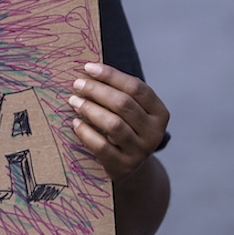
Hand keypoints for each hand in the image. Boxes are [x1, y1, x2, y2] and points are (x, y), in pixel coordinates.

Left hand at [68, 62, 168, 180]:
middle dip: (96, 90)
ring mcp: (140, 152)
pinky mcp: (124, 167)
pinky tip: (75, 123)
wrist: (129, 166)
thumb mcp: (130, 111)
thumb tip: (89, 70)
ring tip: (74, 101)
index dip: (111, 75)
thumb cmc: (125, 128)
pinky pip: (102, 146)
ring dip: (90, 109)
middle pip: (123, 104)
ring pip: (113, 124)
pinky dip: (86, 132)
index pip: (136, 87)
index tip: (88, 67)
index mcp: (159, 113)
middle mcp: (154, 133)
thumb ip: (117, 91)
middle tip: (77, 84)